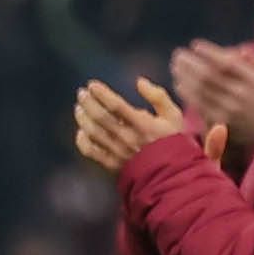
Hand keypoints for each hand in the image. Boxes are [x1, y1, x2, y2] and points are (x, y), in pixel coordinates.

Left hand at [74, 78, 211, 174]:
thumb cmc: (172, 141)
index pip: (116, 105)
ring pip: (93, 132)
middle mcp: (128, 138)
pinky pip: (91, 151)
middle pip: (100, 117)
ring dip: (83, 118)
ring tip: (79, 108)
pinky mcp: (112, 164)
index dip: (102, 93)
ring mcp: (118, 152)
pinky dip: (82, 141)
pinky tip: (82, 131)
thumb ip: (158, 96)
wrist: (173, 173)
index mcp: (143, 125)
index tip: (92, 85)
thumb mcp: (173, 115)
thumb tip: (139, 82)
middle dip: (88, 102)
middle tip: (82, 93)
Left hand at [168, 37, 253, 155]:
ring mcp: (230, 109)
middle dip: (190, 63)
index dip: (209, 53)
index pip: (228, 64)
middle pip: (209, 76)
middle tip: (179, 54)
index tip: (196, 45)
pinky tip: (180, 85)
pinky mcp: (223, 121)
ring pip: (201, 91)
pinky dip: (188, 94)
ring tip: (176, 66)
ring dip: (185, 77)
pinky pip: (200, 106)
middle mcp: (241, 94)